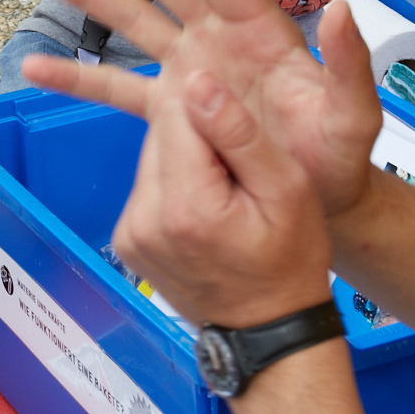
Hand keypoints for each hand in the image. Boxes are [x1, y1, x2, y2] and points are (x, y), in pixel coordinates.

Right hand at [22, 0, 385, 220]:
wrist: (316, 207)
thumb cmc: (337, 162)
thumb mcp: (353, 118)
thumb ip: (350, 68)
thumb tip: (341, 11)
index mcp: (261, 31)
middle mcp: (220, 39)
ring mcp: (190, 69)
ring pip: (133, 21)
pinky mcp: (169, 107)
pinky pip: (117, 87)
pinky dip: (79, 77)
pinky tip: (35, 67)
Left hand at [113, 59, 338, 330]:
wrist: (267, 332)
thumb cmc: (288, 264)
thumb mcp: (286, 190)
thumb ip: (239, 133)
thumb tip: (197, 82)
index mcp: (185, 206)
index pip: (177, 113)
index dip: (214, 114)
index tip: (242, 140)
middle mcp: (144, 220)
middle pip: (160, 133)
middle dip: (199, 138)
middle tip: (240, 173)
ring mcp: (129, 233)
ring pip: (152, 156)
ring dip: (186, 161)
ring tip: (227, 196)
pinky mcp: (125, 240)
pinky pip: (146, 187)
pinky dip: (174, 186)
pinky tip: (207, 211)